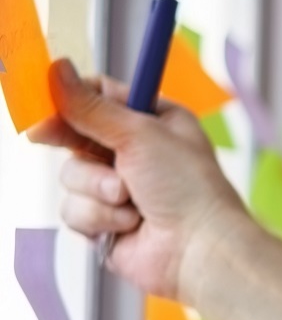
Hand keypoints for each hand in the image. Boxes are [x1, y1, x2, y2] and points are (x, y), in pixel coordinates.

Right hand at [31, 60, 255, 307]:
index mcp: (155, 121)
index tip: (49, 99)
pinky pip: (74, 211)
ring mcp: (119, 189)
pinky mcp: (106, 222)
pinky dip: (99, 217)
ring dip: (97, 188)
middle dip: (70, 141)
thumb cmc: (187, 187)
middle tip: (44, 133)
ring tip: (130, 198)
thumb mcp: (140, 134)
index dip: (73, 98)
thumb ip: (92, 107)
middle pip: (76, 135)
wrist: (199, 249)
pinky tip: (130, 225)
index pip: (101, 97)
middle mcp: (136, 153)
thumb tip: (58, 69)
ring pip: (71, 176)